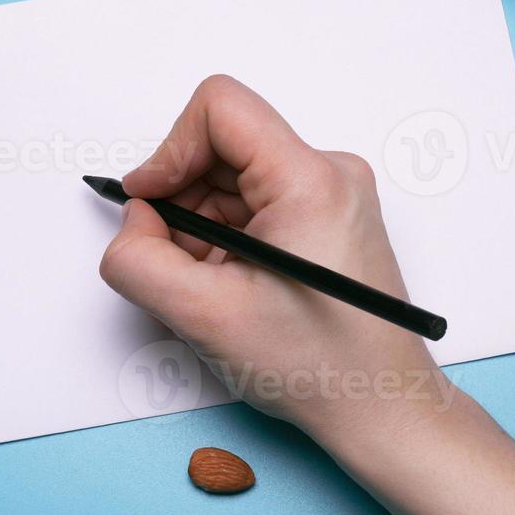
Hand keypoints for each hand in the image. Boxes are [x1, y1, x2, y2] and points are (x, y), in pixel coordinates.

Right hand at [98, 75, 446, 442]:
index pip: (219, 107)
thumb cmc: (318, 367)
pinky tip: (235, 286)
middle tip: (180, 265)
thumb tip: (134, 220)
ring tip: (214, 287)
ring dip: (203, 227)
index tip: (149, 201)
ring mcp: (332, 194)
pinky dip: (227, 239)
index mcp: (309, 181)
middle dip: (183, 201)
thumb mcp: (202, 316)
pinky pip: (255, 203)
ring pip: (233, 179)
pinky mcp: (328, 216)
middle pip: (222, 145)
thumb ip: (139, 259)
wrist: (379, 407)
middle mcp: (329, 173)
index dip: (168, 149)